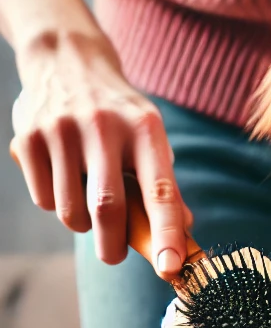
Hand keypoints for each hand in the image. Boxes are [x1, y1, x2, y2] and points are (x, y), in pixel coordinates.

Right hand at [11, 30, 190, 276]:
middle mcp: (105, 128)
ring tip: (89, 206)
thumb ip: (163, 181)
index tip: (172, 267)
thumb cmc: (119, 113)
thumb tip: (184, 229)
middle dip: (113, 245)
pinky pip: (43, 199)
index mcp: (146, 130)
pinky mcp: (29, 138)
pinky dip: (56, 205)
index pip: (160, 191)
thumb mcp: (149, 136)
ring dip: (82, 224)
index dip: (167, 233)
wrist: (67, 60)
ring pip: (71, 210)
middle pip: (108, 208)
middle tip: (115, 256)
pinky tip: (64, 182)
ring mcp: (63, 131)